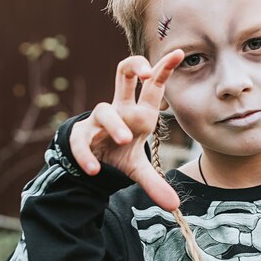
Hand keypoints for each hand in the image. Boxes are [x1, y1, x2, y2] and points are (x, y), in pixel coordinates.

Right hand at [69, 50, 184, 211]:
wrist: (91, 163)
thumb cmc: (119, 154)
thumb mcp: (138, 169)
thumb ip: (155, 185)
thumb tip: (174, 207)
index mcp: (138, 112)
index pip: (153, 87)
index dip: (164, 69)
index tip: (179, 54)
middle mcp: (120, 109)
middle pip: (123, 75)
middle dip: (133, 66)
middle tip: (144, 72)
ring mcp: (99, 120)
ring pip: (103, 110)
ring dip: (114, 124)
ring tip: (123, 140)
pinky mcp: (81, 134)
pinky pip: (82, 139)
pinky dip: (86, 153)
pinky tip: (93, 169)